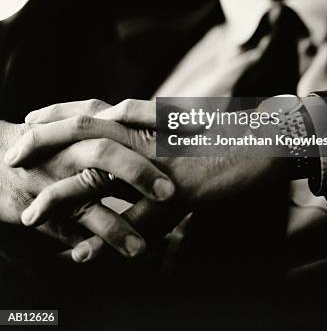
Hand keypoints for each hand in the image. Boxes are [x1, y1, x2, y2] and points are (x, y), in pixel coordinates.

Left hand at [6, 99, 286, 261]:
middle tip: (13, 155)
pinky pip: (134, 220)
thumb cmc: (225, 133)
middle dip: (44, 143)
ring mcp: (160, 163)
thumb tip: (128, 121)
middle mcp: (148, 135)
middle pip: (84, 132)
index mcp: (148, 119)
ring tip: (31, 216)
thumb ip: (153, 125)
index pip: (93, 109)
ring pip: (101, 177)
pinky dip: (105, 238)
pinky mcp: (179, 191)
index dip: (59, 113)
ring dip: (62, 197)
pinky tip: (81, 253)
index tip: (31, 119)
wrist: (265, 139)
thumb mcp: (184, 124)